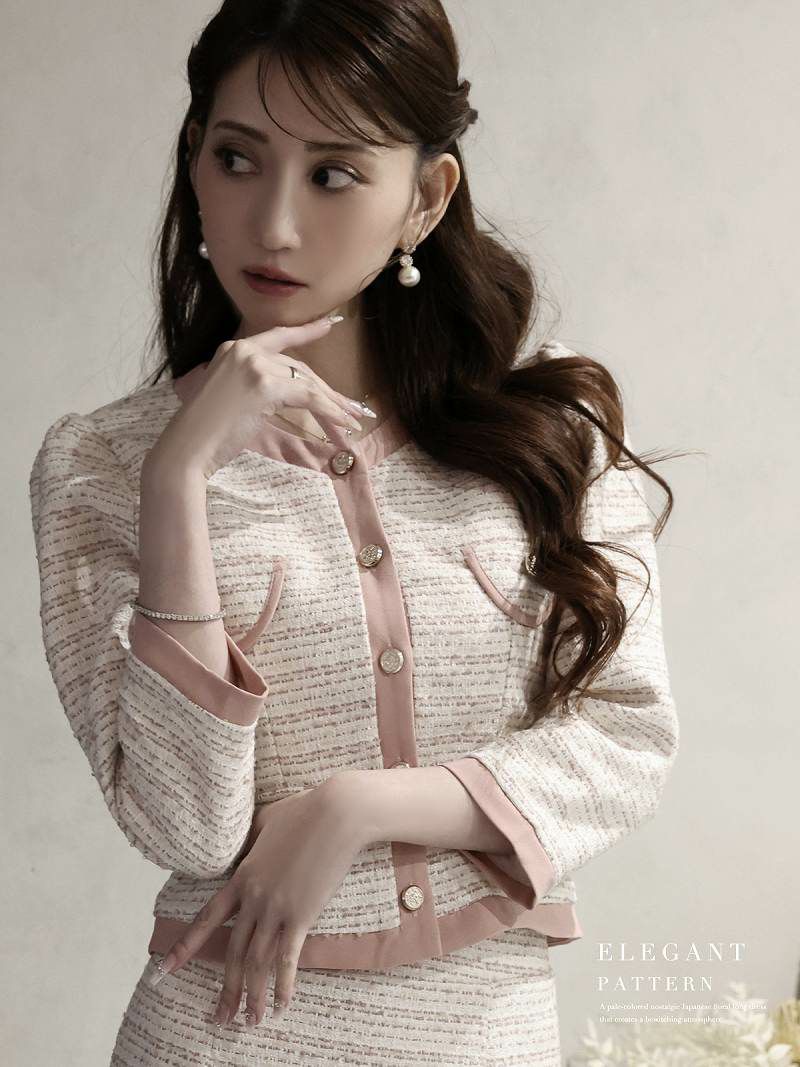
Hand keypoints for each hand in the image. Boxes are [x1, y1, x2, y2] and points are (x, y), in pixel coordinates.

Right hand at [144, 315, 368, 481]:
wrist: (186, 447)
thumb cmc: (205, 433)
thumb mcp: (229, 397)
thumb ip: (254, 386)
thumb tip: (290, 393)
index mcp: (232, 348)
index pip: (278, 338)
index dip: (306, 332)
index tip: (330, 324)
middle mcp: (242, 349)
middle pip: (298, 366)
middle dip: (327, 389)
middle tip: (352, 407)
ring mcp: (253, 364)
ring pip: (306, 381)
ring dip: (333, 403)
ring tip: (353, 419)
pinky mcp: (264, 385)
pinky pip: (308, 396)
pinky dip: (329, 410)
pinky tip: (343, 423)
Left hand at [157, 776, 364, 1026]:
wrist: (337, 813)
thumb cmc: (306, 810)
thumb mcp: (267, 820)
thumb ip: (253, 837)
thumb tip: (251, 837)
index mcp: (242, 876)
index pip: (207, 919)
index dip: (184, 948)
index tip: (163, 972)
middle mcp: (254, 898)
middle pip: (233, 953)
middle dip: (225, 990)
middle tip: (218, 1019)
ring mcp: (277, 908)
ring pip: (257, 962)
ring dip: (252, 997)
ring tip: (249, 1023)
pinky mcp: (302, 915)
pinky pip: (288, 959)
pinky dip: (283, 986)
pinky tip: (281, 1006)